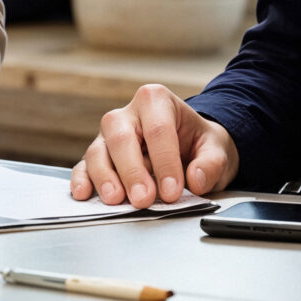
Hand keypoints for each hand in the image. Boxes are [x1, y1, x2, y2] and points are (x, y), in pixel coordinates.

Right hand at [72, 85, 239, 207]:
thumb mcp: (217, 150)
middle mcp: (128, 114)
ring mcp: (109, 135)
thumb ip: (211, 164)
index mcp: (157, 101)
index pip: (158, 129)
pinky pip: (85, 166)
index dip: (164, 162)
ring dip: (105, 177)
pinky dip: (83, 180)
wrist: (189, 149)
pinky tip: (84, 194)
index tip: (173, 191)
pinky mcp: (99, 156)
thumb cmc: (199, 144)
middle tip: (144, 199)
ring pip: (98, 151)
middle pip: (121, 137)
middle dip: (132, 170)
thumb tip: (195, 179)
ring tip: (116, 200)